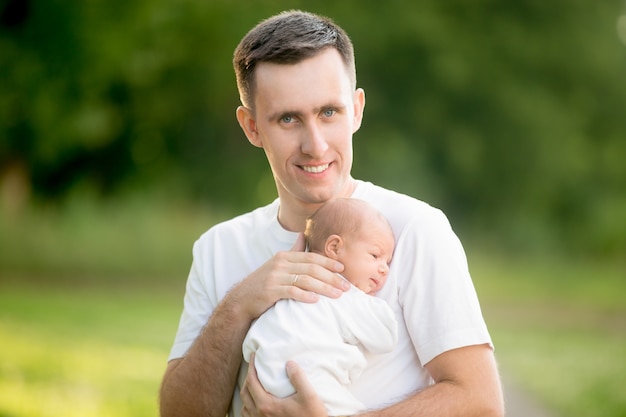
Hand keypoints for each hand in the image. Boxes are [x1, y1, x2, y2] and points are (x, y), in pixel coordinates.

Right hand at [230, 233, 348, 321]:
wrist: (242, 299)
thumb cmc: (264, 282)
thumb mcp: (278, 264)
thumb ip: (293, 251)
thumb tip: (303, 234)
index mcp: (284, 256)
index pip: (311, 257)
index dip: (328, 262)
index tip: (343, 269)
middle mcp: (280, 264)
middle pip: (311, 268)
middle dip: (331, 277)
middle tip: (346, 286)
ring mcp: (274, 277)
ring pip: (305, 280)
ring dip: (324, 288)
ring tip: (337, 295)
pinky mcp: (270, 291)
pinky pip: (291, 292)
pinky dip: (304, 295)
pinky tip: (316, 300)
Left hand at [241, 354, 327, 416]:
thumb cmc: (311, 415)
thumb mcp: (309, 395)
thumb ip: (298, 377)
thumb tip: (289, 363)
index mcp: (267, 405)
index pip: (251, 382)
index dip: (251, 367)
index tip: (253, 356)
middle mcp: (260, 415)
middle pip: (244, 393)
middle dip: (248, 378)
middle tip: (254, 367)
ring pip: (244, 406)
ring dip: (247, 392)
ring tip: (255, 383)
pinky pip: (249, 415)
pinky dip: (248, 405)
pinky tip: (257, 401)